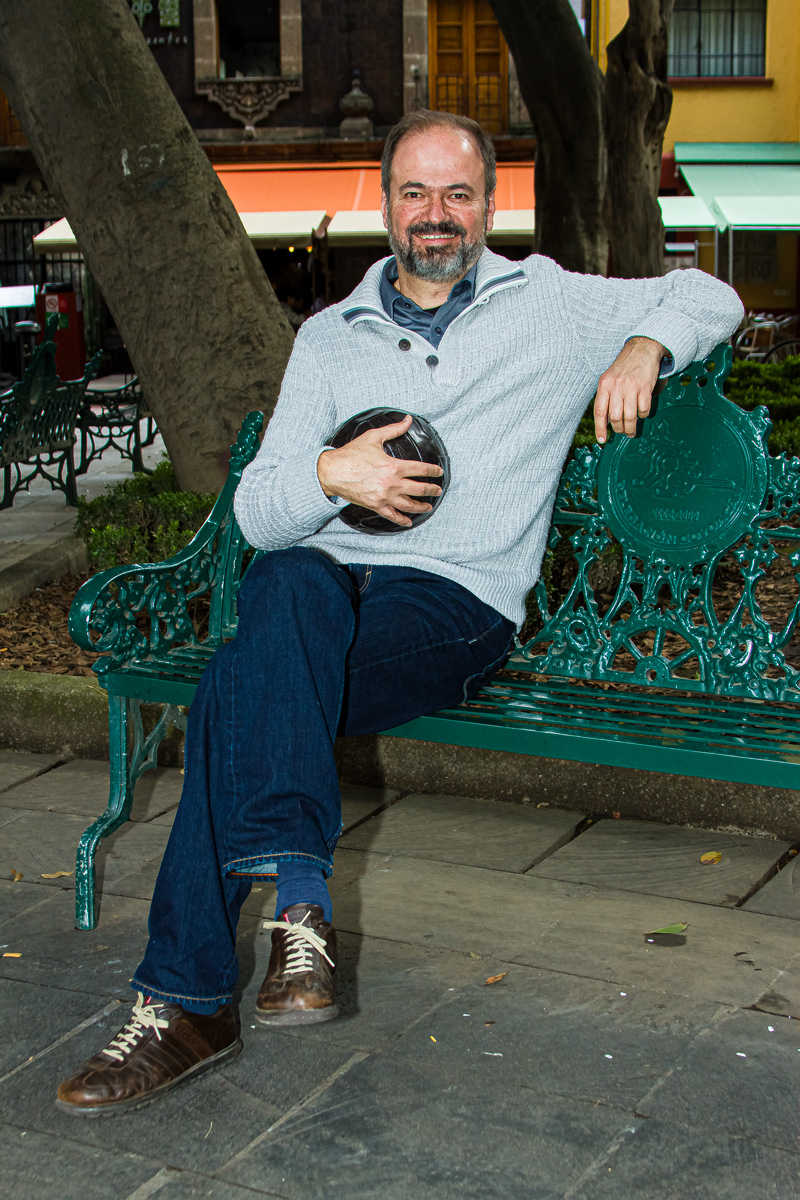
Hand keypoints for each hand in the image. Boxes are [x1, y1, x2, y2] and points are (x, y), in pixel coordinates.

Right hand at [317, 414, 443, 527]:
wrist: (332, 471)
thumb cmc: (351, 454)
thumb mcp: (373, 437)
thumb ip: (393, 429)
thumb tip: (408, 420)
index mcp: (393, 466)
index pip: (420, 470)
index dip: (433, 471)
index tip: (438, 472)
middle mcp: (391, 484)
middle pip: (419, 489)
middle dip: (432, 490)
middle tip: (438, 490)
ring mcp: (384, 497)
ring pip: (409, 505)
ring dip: (421, 506)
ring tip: (429, 506)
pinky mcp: (375, 506)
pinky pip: (393, 515)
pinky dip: (402, 520)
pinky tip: (409, 521)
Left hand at [594, 337, 665, 443]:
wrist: (642, 349)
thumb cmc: (624, 367)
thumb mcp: (609, 378)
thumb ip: (606, 397)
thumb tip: (605, 422)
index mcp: (604, 385)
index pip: (600, 411)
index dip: (600, 428)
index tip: (602, 440)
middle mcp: (616, 386)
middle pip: (616, 418)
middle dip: (619, 429)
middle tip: (622, 432)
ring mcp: (631, 387)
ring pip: (630, 417)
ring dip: (630, 428)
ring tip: (631, 431)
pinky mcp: (645, 388)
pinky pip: (643, 410)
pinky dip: (642, 415)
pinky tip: (641, 414)